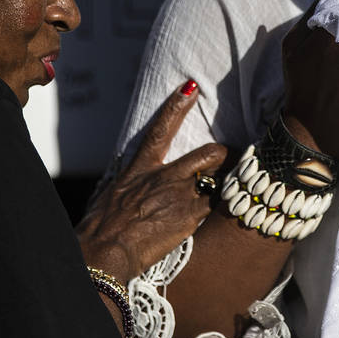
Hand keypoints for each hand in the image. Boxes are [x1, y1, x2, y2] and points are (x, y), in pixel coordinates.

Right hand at [76, 80, 225, 282]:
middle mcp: (165, 177)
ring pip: (220, 181)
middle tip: (230, 160)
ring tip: (237, 190)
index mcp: (141, 168)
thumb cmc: (101, 228)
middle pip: (209, 154)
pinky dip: (222, 212)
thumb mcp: (113, 196)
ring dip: (229, 185)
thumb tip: (132, 191)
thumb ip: (131, 188)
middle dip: (224, 155)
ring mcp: (181, 195)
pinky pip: (216, 209)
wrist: (107, 250)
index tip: (190, 88)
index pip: (162, 128)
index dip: (177, 106)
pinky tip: (225, 217)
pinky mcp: (191, 217)